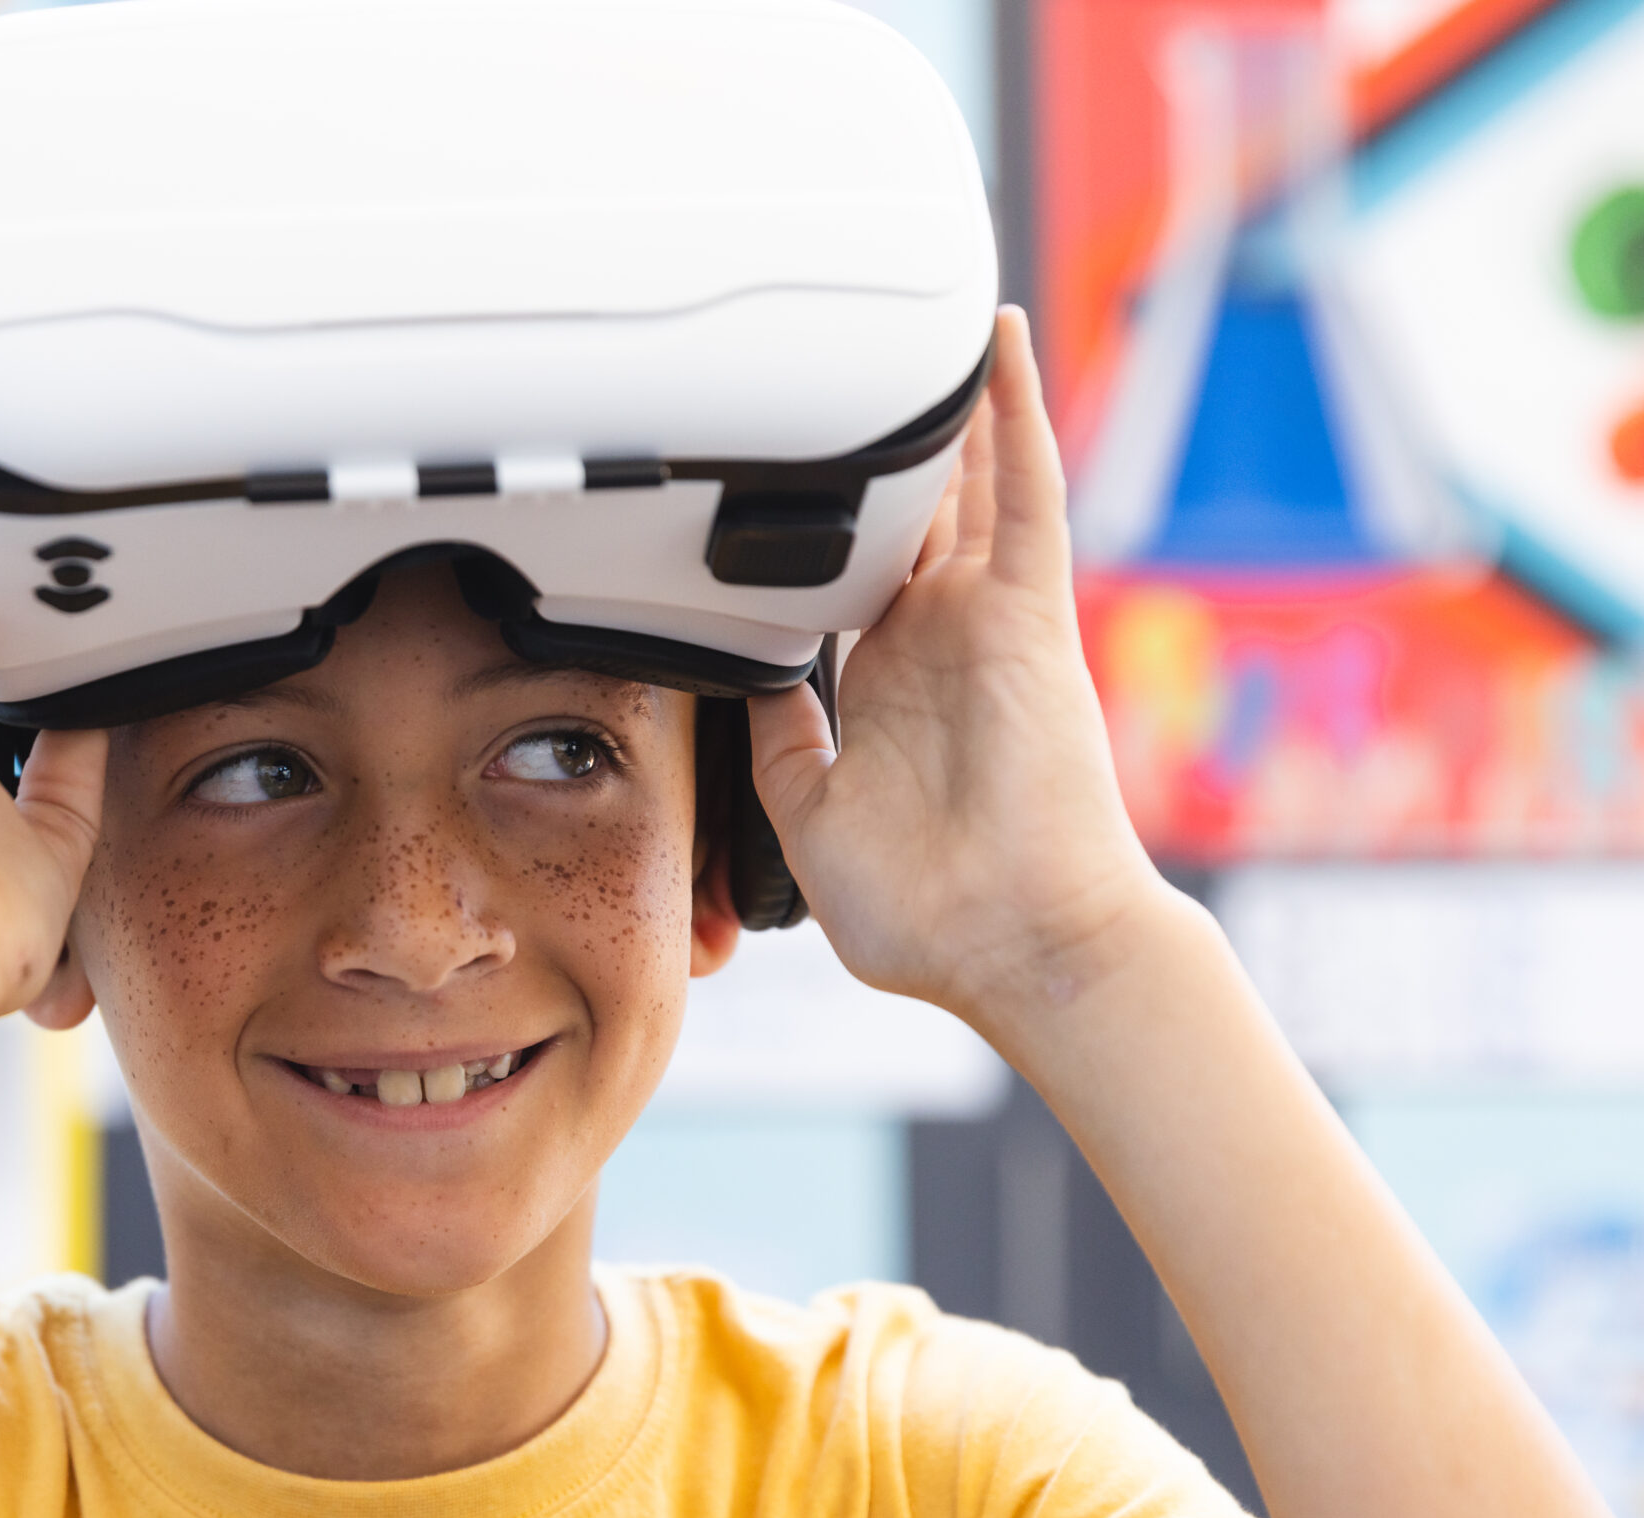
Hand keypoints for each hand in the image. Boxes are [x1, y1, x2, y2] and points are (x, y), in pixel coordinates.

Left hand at [747, 307, 1167, 1024]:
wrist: (1017, 945)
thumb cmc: (930, 914)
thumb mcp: (809, 819)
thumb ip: (777, 745)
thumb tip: (745, 682)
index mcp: (885, 692)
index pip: (848, 582)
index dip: (820, 525)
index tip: (773, 471)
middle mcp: (937, 645)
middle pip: (908, 516)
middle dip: (880, 449)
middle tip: (839, 361)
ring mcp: (985, 621)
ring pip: (963, 483)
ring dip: (944, 407)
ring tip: (916, 316)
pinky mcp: (1028, 611)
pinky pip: (1025, 490)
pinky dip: (1013, 412)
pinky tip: (997, 342)